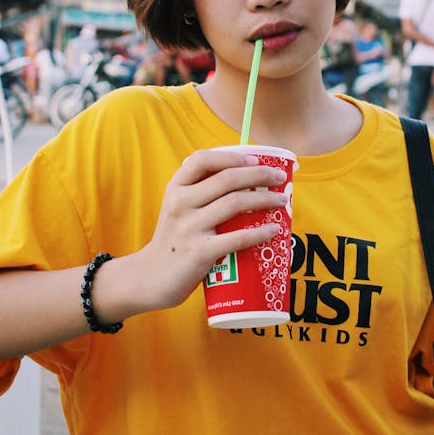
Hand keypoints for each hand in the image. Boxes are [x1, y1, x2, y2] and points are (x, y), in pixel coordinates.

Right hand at [128, 149, 288, 314]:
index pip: (202, 160)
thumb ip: (199, 192)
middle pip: (227, 179)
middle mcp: (180, 203)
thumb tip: (242, 175)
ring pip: (235, 203)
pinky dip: (260, 232)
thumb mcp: (177, 208)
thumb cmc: (174, 239)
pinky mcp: (199, 252)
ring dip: (265, 199)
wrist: (150, 277)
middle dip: (260, 174)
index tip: (255, 159)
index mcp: (175, 188)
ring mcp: (189, 228)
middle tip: (280, 178)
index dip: (231, 157)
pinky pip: (237, 238)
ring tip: (282, 201)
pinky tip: (274, 230)